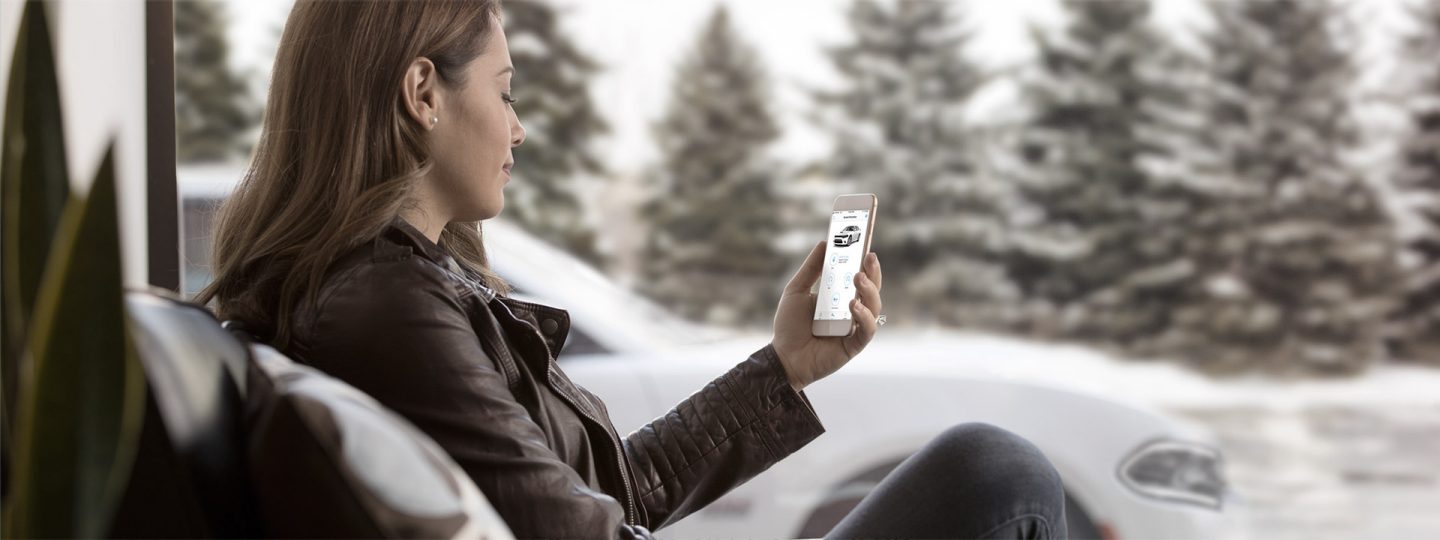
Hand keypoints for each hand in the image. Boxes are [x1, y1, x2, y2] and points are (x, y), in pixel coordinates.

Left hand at [771, 240, 882, 391]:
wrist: (783, 357)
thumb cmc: (790, 325)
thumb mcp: (796, 290)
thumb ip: (811, 269)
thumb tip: (824, 243)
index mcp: (841, 296)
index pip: (860, 276)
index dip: (866, 262)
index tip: (867, 245)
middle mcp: (852, 311)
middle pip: (872, 289)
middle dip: (873, 273)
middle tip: (868, 257)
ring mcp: (855, 328)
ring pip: (874, 307)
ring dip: (869, 291)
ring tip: (858, 278)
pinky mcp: (854, 345)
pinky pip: (867, 330)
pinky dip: (864, 316)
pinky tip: (853, 306)